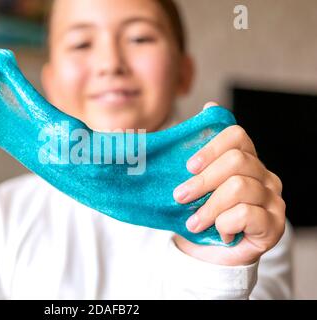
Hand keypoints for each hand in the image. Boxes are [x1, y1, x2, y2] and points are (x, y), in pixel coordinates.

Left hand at [172, 102, 285, 265]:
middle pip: (236, 161)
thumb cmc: (202, 213)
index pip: (236, 136)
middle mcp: (263, 175)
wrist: (211, 252)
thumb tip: (202, 110)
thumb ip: (192, 157)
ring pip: (239, 187)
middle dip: (202, 181)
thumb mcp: (191, 186)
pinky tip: (220, 233)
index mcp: (244, 159)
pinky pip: (247, 214)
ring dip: (209, 207)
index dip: (211, 147)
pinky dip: (225, 224)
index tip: (189, 166)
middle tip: (180, 196)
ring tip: (193, 223)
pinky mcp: (274, 225)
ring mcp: (272, 199)